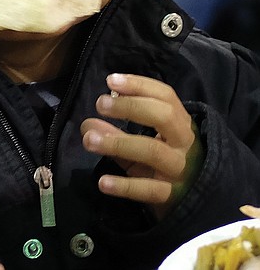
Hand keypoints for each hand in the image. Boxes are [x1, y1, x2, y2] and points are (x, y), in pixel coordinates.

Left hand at [80, 73, 203, 217]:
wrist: (198, 205)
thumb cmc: (165, 164)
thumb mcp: (143, 144)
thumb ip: (117, 133)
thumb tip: (88, 123)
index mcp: (180, 124)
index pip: (165, 96)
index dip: (138, 85)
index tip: (110, 81)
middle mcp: (184, 144)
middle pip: (163, 116)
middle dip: (131, 106)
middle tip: (100, 104)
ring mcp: (180, 170)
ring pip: (153, 151)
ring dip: (118, 142)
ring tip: (88, 139)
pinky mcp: (174, 198)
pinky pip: (149, 189)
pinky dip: (125, 186)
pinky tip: (103, 182)